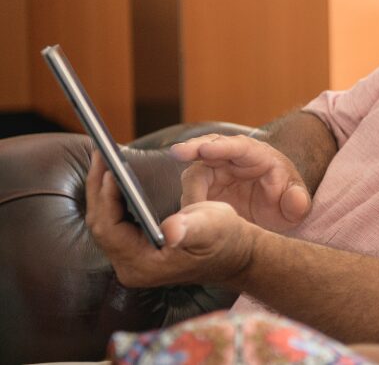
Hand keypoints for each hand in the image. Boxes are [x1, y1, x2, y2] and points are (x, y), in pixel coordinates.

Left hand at [84, 151, 257, 287]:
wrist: (238, 255)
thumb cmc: (227, 239)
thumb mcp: (213, 227)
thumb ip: (191, 228)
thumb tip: (172, 230)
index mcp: (145, 264)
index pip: (110, 229)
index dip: (107, 197)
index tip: (110, 167)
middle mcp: (132, 267)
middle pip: (101, 225)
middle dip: (98, 188)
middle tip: (99, 154)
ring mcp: (132, 261)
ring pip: (104, 223)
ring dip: (102, 191)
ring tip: (102, 161)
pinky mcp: (135, 252)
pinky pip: (114, 223)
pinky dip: (113, 199)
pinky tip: (115, 179)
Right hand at [171, 134, 311, 232]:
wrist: (273, 212)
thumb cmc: (285, 200)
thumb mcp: (297, 203)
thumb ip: (298, 201)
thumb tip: (296, 201)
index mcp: (258, 155)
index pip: (239, 145)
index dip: (222, 146)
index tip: (205, 149)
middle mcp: (232, 159)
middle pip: (209, 148)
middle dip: (193, 148)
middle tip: (178, 153)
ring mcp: (215, 172)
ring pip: (195, 173)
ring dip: (190, 187)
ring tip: (188, 209)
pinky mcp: (204, 188)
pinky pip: (191, 192)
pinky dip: (187, 203)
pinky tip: (184, 218)